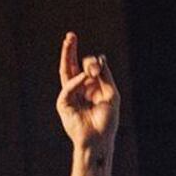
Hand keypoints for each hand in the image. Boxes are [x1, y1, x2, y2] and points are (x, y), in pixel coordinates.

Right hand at [56, 32, 119, 150]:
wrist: (100, 140)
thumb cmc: (107, 121)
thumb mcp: (111, 95)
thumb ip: (105, 77)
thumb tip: (100, 57)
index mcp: (91, 88)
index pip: (87, 68)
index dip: (92, 63)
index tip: (99, 64)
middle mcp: (79, 90)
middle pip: (72, 66)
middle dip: (71, 50)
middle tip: (71, 35)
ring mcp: (70, 96)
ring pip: (65, 72)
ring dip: (66, 56)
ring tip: (69, 41)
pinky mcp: (64, 104)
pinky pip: (68, 88)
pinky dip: (77, 82)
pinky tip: (85, 76)